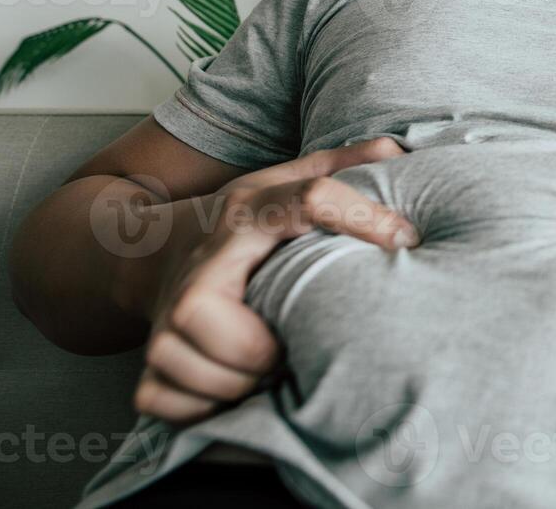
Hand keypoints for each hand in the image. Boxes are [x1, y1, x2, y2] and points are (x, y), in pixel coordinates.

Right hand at [134, 137, 416, 423]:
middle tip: (295, 344)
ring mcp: (165, 315)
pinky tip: (234, 386)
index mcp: (249, 211)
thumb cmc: (242, 224)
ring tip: (273, 367)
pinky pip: (167, 401)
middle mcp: (202, 262)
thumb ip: (341, 166)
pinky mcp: (149, 362)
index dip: (362, 217)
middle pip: (206, 312)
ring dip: (242, 383)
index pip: (308, 200)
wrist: (151, 254)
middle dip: (261, 346)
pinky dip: (206, 406)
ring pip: (193, 367)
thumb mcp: (284, 181)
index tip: (406, 239)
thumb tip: (395, 150)